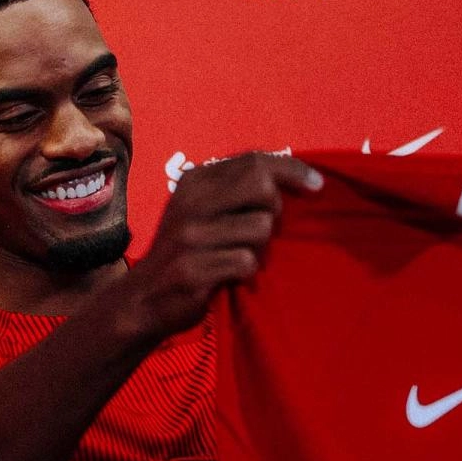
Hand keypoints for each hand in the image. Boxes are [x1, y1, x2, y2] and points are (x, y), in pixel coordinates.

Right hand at [119, 153, 322, 339]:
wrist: (144, 299)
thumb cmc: (186, 252)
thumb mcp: (202, 211)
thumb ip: (236, 190)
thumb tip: (290, 176)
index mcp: (194, 182)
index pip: (253, 161)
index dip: (292, 169)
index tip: (317, 184)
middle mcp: (190, 203)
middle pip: (259, 185)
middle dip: (275, 208)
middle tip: (266, 227)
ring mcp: (190, 236)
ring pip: (260, 228)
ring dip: (259, 247)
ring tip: (236, 255)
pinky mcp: (193, 269)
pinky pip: (246, 262)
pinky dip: (247, 272)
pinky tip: (228, 276)